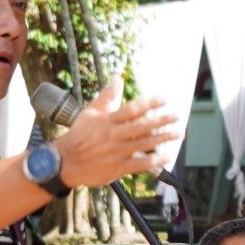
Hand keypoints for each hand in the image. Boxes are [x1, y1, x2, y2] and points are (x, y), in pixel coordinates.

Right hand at [53, 77, 180, 188]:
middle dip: (161, 120)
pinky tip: (168, 156)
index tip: (165, 99)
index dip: (151, 103)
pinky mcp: (118, 167)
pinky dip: (155, 160)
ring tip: (178, 133)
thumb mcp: (90, 112)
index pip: (133, 109)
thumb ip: (107, 95)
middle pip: (142, 126)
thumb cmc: (80, 134)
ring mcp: (117, 152)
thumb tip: (117, 76)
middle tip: (177, 116)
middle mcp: (114, 135)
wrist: (65, 161)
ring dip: (163, 138)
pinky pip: (141, 164)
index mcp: (108, 120)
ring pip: (144, 143)